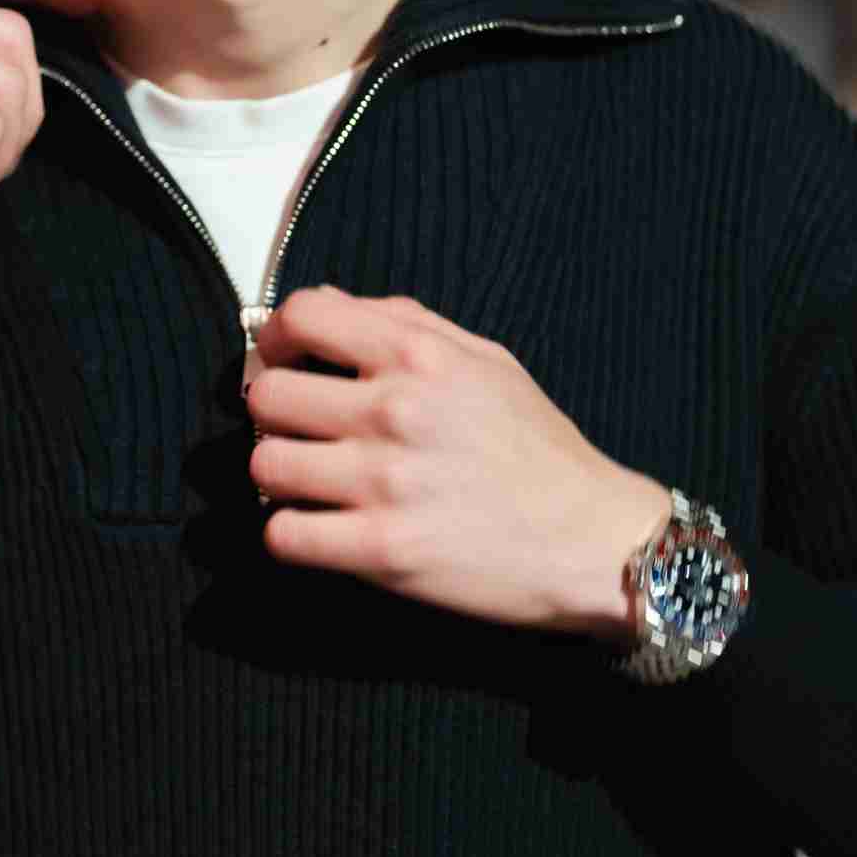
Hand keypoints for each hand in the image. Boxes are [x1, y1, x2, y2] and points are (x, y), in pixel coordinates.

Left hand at [245, 285, 675, 641]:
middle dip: (273, 414)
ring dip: (279, 476)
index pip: (300, 316)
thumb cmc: (539, 449)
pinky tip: (319, 529)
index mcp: (419, 355)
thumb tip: (327, 305)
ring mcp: (384, 483)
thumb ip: (405, 323)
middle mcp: (394, 411)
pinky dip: (290, 535)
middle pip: (266, 396)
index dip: (277, 339)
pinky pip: (283, 536)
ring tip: (309, 483)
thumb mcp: (486, 359)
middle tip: (297, 431)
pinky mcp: (381, 551)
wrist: (592, 541)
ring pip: (264, 466)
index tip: (283, 360)